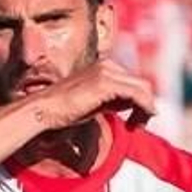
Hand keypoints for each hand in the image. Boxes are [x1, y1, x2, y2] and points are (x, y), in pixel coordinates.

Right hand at [28, 58, 156, 130]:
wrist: (46, 109)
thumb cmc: (66, 109)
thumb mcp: (96, 103)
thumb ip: (113, 101)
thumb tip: (131, 105)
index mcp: (105, 67)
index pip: (133, 82)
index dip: (139, 102)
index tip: (136, 120)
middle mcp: (108, 65)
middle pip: (141, 83)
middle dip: (145, 105)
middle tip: (139, 125)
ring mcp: (108, 72)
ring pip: (143, 88)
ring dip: (146, 109)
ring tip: (138, 126)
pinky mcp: (106, 83)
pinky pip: (136, 94)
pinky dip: (143, 107)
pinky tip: (138, 121)